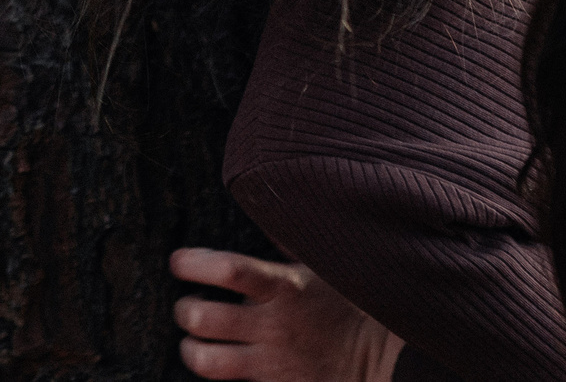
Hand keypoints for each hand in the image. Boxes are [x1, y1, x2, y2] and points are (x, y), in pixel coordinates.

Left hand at [170, 249, 402, 381]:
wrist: (386, 359)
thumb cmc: (350, 306)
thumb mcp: (323, 267)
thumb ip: (288, 241)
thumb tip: (267, 201)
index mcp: (284, 288)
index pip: (229, 270)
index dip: (195, 264)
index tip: (178, 261)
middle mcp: (272, 326)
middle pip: (202, 318)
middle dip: (185, 310)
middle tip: (189, 305)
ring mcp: (272, 362)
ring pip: (206, 361)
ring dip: (192, 349)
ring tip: (195, 341)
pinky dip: (219, 374)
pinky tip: (222, 364)